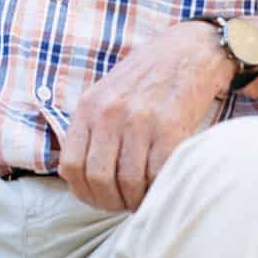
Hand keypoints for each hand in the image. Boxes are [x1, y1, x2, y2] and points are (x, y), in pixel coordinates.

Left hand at [58, 21, 236, 211]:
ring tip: (143, 200)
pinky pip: (159, 174)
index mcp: (88, 107)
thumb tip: (73, 176)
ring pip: (128, 181)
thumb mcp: (104, 95)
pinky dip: (159, 190)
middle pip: (98, 178)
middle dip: (110, 202)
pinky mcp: (171, 127)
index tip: (99, 199)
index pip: (71, 165)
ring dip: (136, 200)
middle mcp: (110, 113)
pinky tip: (161, 189)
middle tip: (124, 205)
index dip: (84, 192)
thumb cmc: (144, 81)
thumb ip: (88, 131)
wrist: (186, 53)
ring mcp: (140, 120)